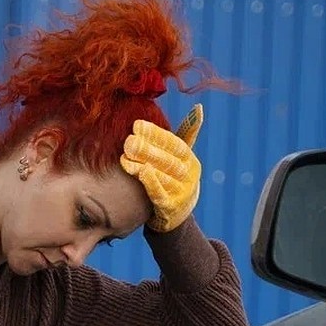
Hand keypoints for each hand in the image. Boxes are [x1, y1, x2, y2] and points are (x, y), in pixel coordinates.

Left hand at [120, 103, 203, 232]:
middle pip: (167, 159)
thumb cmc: (173, 180)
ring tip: (127, 155)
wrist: (175, 217)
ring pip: (163, 175)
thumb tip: (198, 109)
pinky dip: (151, 182)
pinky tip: (140, 172)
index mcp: (190, 160)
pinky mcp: (171, 207)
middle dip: (147, 148)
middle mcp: (189, 175)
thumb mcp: (180, 159)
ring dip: (144, 163)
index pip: (173, 143)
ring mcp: (181, 192)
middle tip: (128, 140)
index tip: (137, 125)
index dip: (156, 134)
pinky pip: (160, 193)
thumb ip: (185, 135)